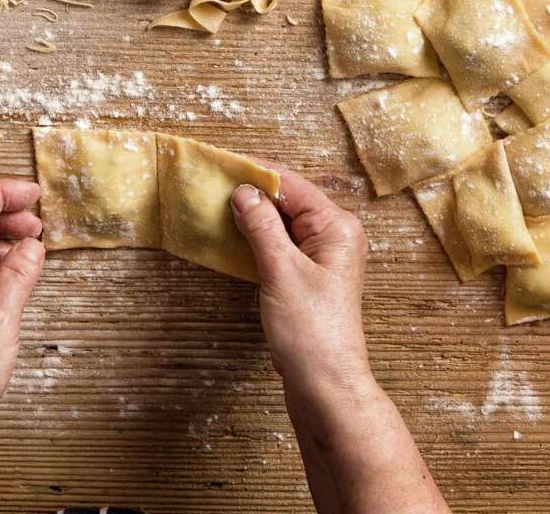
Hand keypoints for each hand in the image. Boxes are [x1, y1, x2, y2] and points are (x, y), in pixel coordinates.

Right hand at [231, 169, 372, 397]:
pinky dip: (257, 240)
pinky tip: (233, 237)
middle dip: (252, 193)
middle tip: (212, 183)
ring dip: (252, 216)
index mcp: (337, 227)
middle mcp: (334, 237)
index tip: (221, 163)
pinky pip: (281, 246)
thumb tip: (244, 192)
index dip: (256, 173)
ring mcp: (323, 258)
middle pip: (288, 201)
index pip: (292, 185)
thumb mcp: (282, 272)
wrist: (326, 385)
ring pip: (283, 224)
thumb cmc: (311, 332)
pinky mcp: (309, 278)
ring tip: (216, 205)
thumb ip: (262, 227)